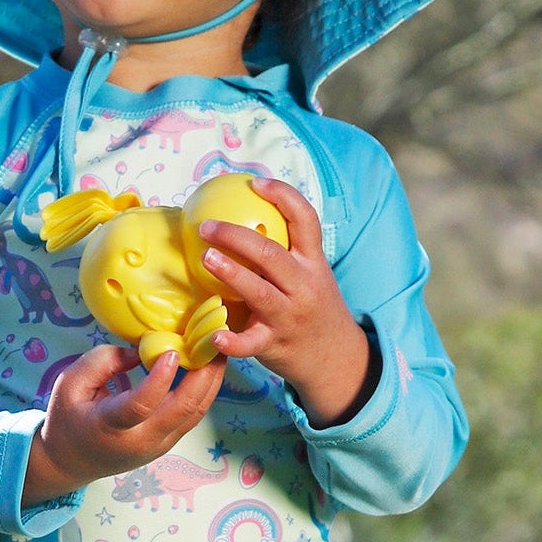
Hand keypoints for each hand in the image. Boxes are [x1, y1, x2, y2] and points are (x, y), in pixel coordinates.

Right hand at [22, 342, 224, 505]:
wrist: (71, 461)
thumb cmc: (68, 417)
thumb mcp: (70, 383)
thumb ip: (103, 361)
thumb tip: (143, 349)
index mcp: (109, 426)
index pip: (140, 406)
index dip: (159, 379)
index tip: (172, 350)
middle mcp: (139, 440)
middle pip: (183, 410)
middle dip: (203, 374)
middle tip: (212, 342)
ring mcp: (158, 445)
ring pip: (195, 414)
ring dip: (211, 381)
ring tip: (217, 350)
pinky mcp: (168, 443)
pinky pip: (193, 416)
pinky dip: (205, 390)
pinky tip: (208, 367)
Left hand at [202, 177, 376, 426]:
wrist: (336, 358)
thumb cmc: (312, 309)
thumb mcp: (310, 276)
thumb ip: (284, 254)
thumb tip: (240, 221)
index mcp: (313, 262)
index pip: (305, 219)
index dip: (282, 196)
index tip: (255, 183)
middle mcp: (303, 285)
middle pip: (271, 254)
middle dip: (237, 236)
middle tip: (206, 226)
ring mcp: (289, 315)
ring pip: (259, 292)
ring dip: (231, 273)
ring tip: (205, 258)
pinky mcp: (275, 343)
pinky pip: (251, 343)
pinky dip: (232, 341)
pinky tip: (215, 336)